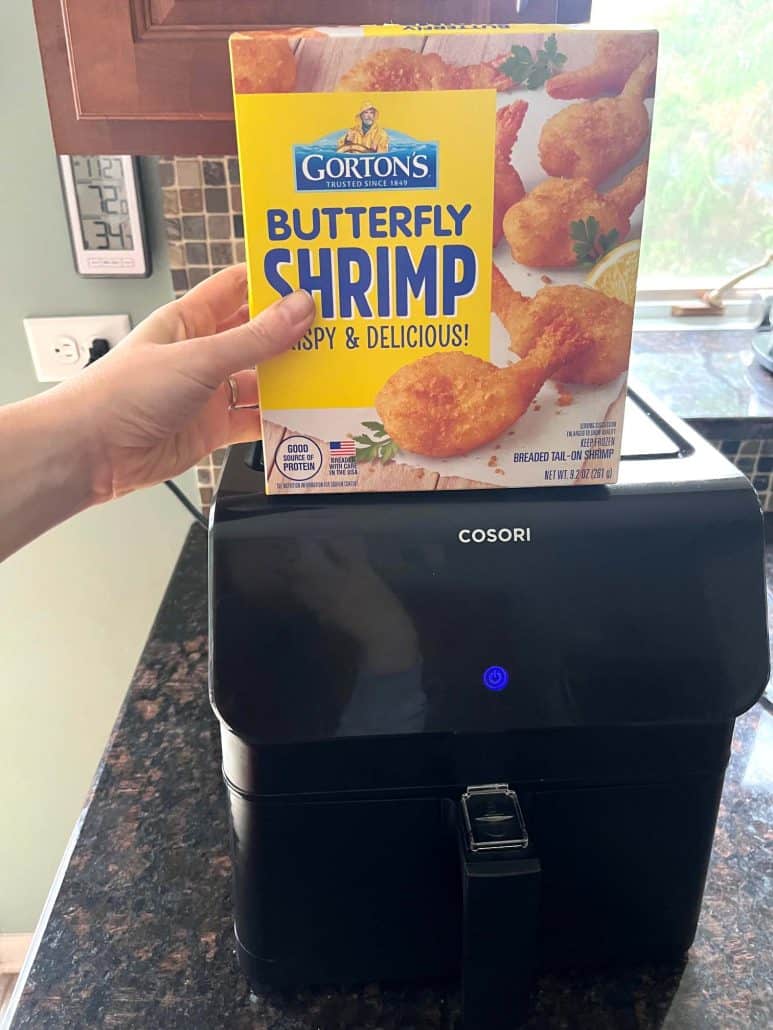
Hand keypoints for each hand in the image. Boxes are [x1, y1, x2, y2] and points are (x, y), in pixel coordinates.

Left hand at [60, 265, 313, 500]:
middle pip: (257, 335)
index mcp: (190, 320)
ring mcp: (209, 392)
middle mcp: (202, 353)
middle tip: (335, 328)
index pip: (238, 286)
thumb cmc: (124, 394)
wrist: (93, 452)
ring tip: (329, 373)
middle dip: (293, 332)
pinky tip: (303, 415)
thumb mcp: (199, 358)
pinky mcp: (213, 428)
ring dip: (291, 379)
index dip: (274, 279)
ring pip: (261, 379)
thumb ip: (254, 339)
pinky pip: (255, 419)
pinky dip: (279, 419)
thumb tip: (300, 308)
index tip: (313, 275)